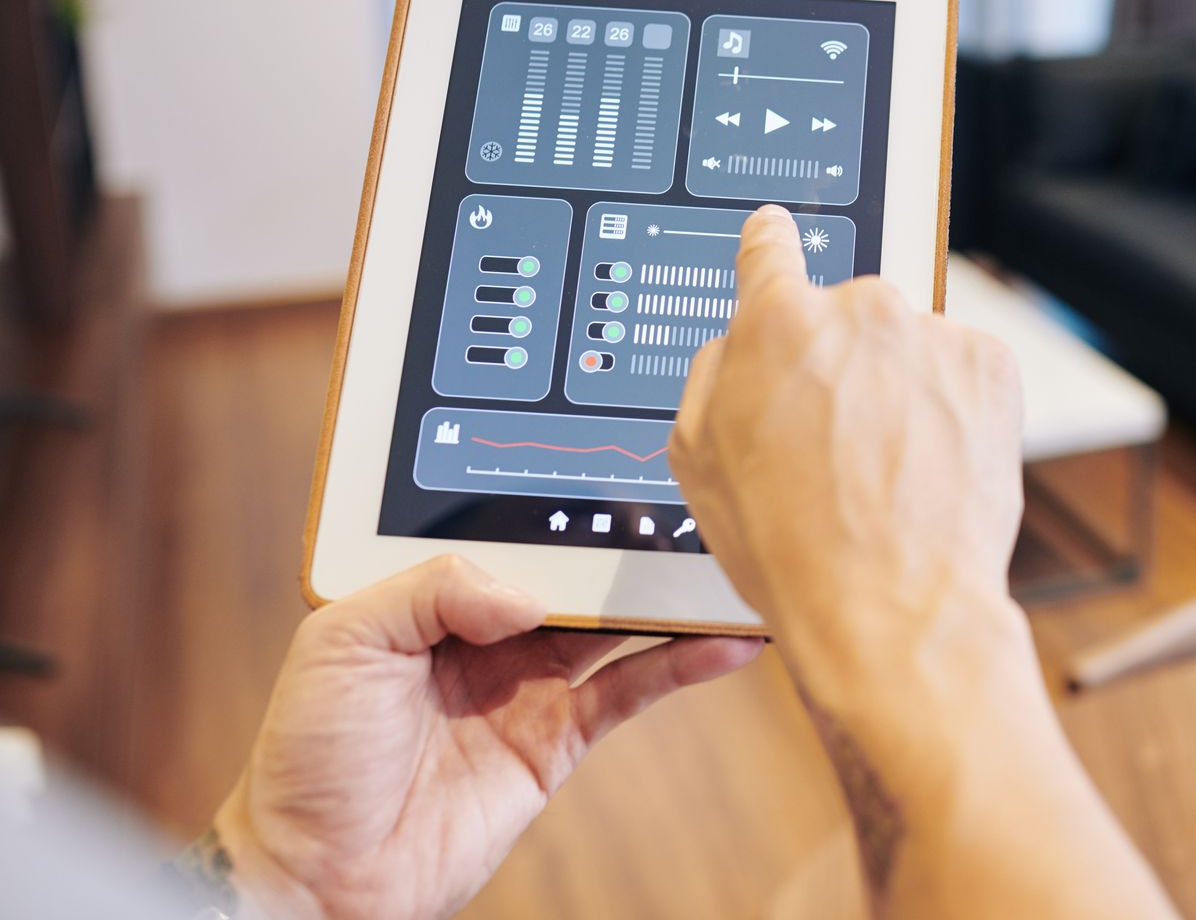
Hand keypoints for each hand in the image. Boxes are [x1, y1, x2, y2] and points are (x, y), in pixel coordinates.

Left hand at [210, 556, 758, 918]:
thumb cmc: (309, 758)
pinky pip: (631, 690)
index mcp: (435, 595)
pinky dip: (682, 664)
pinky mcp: (558, 740)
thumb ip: (433, 590)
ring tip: (732, 566)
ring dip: (673, 597)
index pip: (514, 532)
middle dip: (632, 541)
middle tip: (695, 508)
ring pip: (618, 624)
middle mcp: (489, 632)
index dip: (563, 505)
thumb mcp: (344, 641)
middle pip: (578, 571)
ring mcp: (529, 685)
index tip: (619, 475)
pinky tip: (725, 642)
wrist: (320, 875)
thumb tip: (528, 594)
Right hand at [670, 209, 1175, 916]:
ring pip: (908, 347)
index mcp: (775, 324)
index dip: (770, 247)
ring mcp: (931, 334)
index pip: (769, 245)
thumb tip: (738, 342)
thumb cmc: (791, 547)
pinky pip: (960, 369)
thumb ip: (714, 374)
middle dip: (843, 361)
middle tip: (836, 442)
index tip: (776, 240)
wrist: (893, 608)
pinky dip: (951, 406)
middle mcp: (859, 310)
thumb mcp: (697, 462)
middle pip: (847, 315)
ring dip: (901, 387)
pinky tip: (929, 467)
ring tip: (888, 472)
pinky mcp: (990, 364)